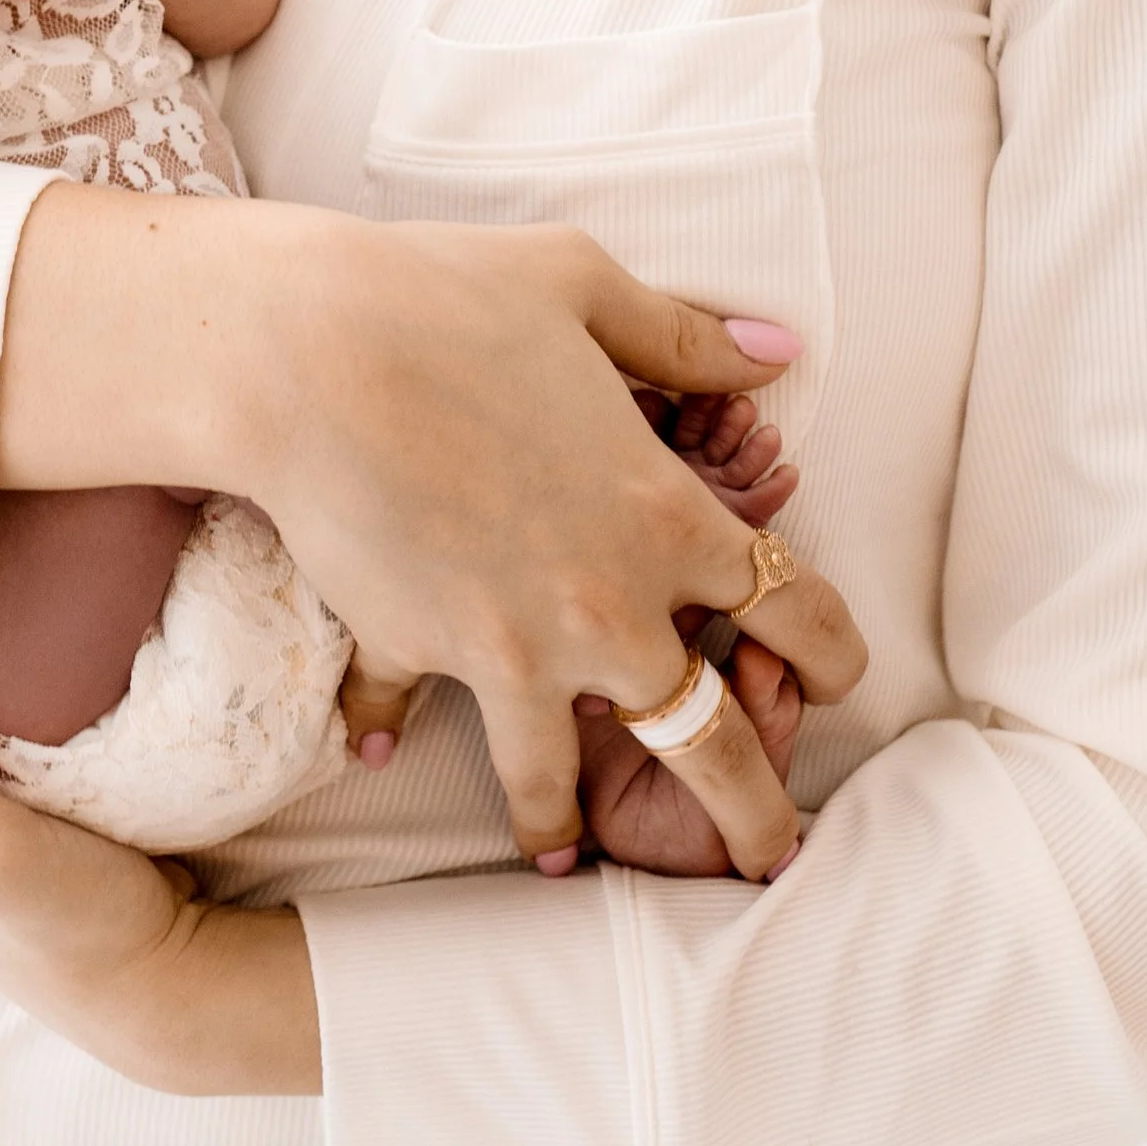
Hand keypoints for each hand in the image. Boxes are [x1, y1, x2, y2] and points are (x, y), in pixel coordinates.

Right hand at [0, 190, 867, 877]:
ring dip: (563, 823)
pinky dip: (380, 729)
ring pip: (560, 774)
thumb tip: (776, 349)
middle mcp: (605, 606)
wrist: (308, 353)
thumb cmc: (447, 299)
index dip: (833, 651)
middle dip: (751, 811)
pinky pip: (403, 712)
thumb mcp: (585, 286)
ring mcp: (509, 646)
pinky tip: (367, 752)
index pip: (793, 610)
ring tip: (566, 859)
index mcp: (668, 516)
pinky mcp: (414, 649)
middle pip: (709, 740)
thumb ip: (686, 338)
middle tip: (769, 856)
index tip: (838, 676)